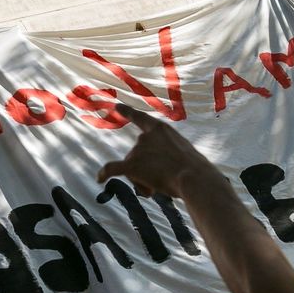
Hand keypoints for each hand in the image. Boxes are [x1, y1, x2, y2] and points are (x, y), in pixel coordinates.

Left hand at [97, 104, 220, 199]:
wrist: (193, 177)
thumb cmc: (194, 168)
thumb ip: (168, 154)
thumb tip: (159, 170)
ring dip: (144, 180)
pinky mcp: (132, 165)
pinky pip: (112, 169)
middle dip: (146, 168)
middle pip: (137, 154)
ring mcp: (138, 151)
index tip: (116, 106)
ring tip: (160, 186)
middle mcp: (145, 137)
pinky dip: (105, 174)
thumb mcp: (183, 152)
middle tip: (165, 180)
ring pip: (133, 168)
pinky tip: (99, 179)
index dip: (127, 112)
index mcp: (160, 129)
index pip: (140, 118)